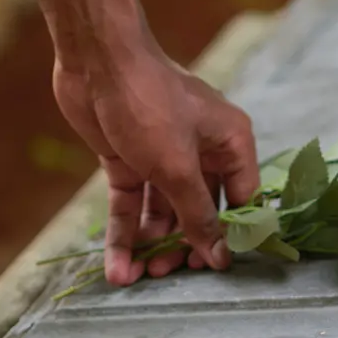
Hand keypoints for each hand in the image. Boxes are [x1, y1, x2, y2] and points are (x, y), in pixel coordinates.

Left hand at [0, 0, 257, 285]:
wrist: (96, 61)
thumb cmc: (149, 106)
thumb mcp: (178, 167)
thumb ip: (199, 214)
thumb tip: (221, 256)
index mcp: (230, 143)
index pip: (242, 199)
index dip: (230, 235)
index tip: (215, 271)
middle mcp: (202, 150)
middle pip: (199, 209)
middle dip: (182, 244)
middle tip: (166, 273)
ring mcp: (163, 155)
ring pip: (162, 210)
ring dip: (150, 243)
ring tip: (137, 276)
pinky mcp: (129, 159)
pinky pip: (131, 203)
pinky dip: (124, 232)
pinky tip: (116, 265)